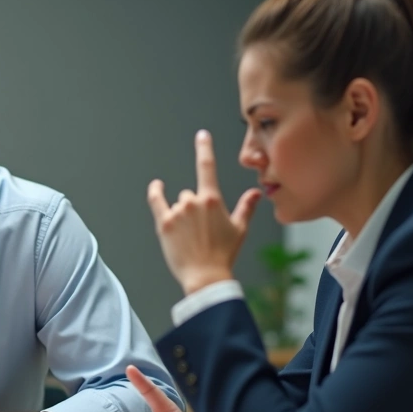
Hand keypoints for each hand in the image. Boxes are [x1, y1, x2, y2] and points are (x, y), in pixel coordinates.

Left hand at [147, 130, 260, 294]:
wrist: (206, 276)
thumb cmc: (224, 254)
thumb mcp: (240, 229)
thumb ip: (246, 207)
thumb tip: (256, 192)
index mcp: (212, 200)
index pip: (206, 166)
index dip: (204, 148)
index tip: (201, 135)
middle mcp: (193, 201)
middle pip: (190, 194)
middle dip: (194, 209)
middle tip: (201, 232)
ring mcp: (177, 212)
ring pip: (178, 203)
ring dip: (182, 214)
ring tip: (190, 237)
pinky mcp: (164, 223)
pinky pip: (157, 201)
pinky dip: (156, 193)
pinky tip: (156, 186)